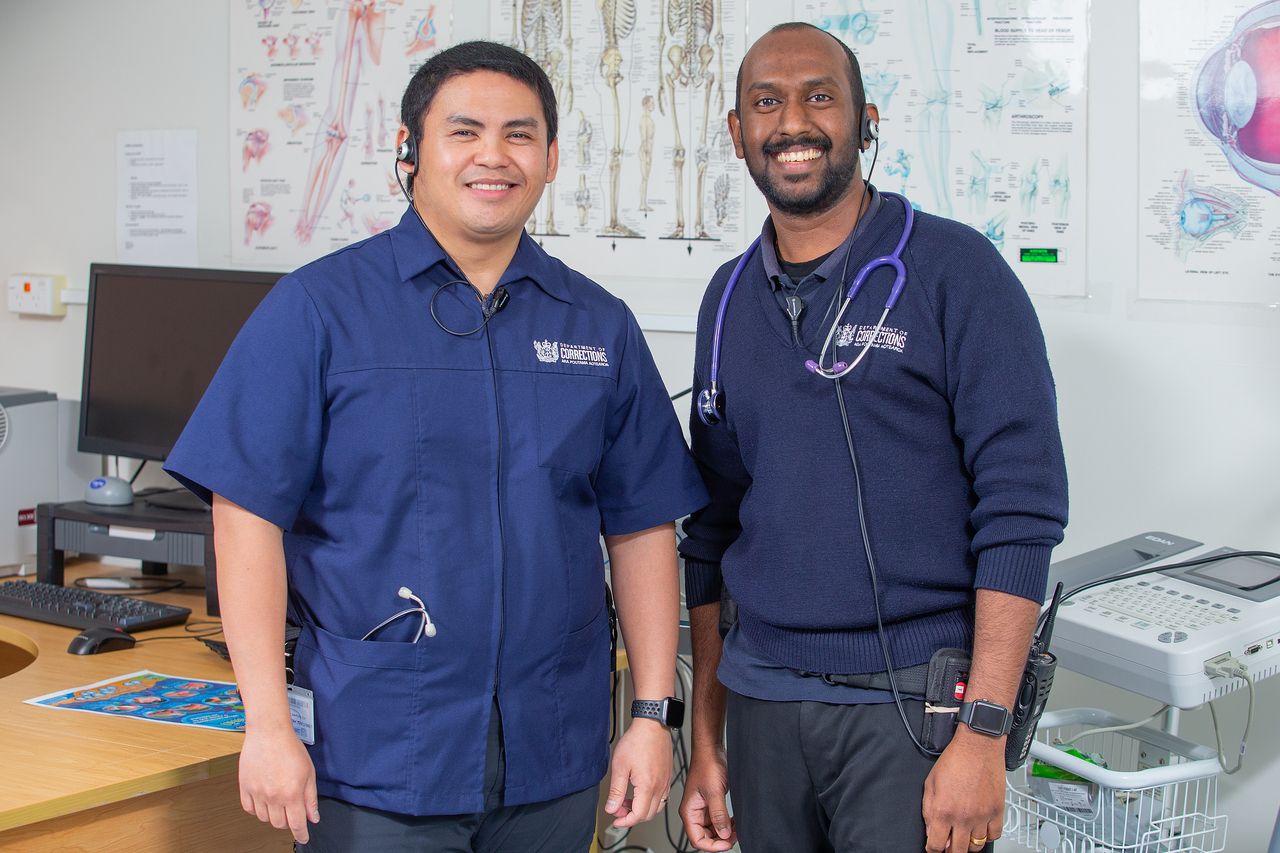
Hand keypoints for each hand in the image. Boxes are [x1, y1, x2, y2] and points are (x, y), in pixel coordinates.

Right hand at [238, 724, 319, 843]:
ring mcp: (256, 793)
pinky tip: (264, 801)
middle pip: (279, 824)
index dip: (301, 834)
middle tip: (292, 813)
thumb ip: (310, 798)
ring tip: (279, 803)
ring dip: (273, 816)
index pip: (296, 824)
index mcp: (291, 793)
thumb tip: (313, 817)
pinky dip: (257, 810)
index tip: (303, 837)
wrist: (269, 732)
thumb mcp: (309, 773)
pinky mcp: (244, 787)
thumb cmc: (290, 748)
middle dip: (288, 823)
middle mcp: (273, 796)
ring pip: (264, 818)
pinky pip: (249, 809)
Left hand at [604, 718, 672, 827]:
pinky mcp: (667, 776)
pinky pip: (662, 797)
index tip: (616, 820)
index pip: (638, 816)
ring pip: (656, 807)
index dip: (625, 821)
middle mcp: (660, 787)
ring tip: (627, 800)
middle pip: (648, 815)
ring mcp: (666, 782)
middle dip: (631, 816)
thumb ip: (616, 790)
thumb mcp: (620, 766)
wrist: (652, 725)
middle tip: (618, 809)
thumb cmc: (637, 741)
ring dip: (641, 809)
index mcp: (648, 787)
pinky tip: (639, 791)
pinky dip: (650, 801)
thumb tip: (612, 808)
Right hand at [679, 746, 735, 851]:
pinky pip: (718, 819)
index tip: (727, 843)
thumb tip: (724, 834)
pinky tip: (735, 821)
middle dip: (721, 839)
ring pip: (713, 829)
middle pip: (705, 836)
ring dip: (725, 831)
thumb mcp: (714, 792)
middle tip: (735, 836)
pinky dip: (727, 822)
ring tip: (737, 828)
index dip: (712, 845)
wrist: (712, 749)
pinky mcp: (711, 802)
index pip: (697, 839)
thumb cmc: (707, 765)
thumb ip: (719, 815)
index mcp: (689, 811)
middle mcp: (695, 811)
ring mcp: (703, 808)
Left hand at [922, 728, 1005, 852]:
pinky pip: (994, 836)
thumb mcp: (931, 782)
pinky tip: (980, 828)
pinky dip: (987, 837)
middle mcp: (963, 817)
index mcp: (943, 810)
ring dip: (968, 843)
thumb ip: (928, 809)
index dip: (933, 849)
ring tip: (964, 833)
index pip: (936, 846)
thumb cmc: (955, 760)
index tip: (934, 846)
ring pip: (976, 846)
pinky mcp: (997, 811)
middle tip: (949, 841)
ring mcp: (982, 816)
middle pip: (957, 851)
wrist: (978, 746)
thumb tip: (930, 830)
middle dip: (950, 849)